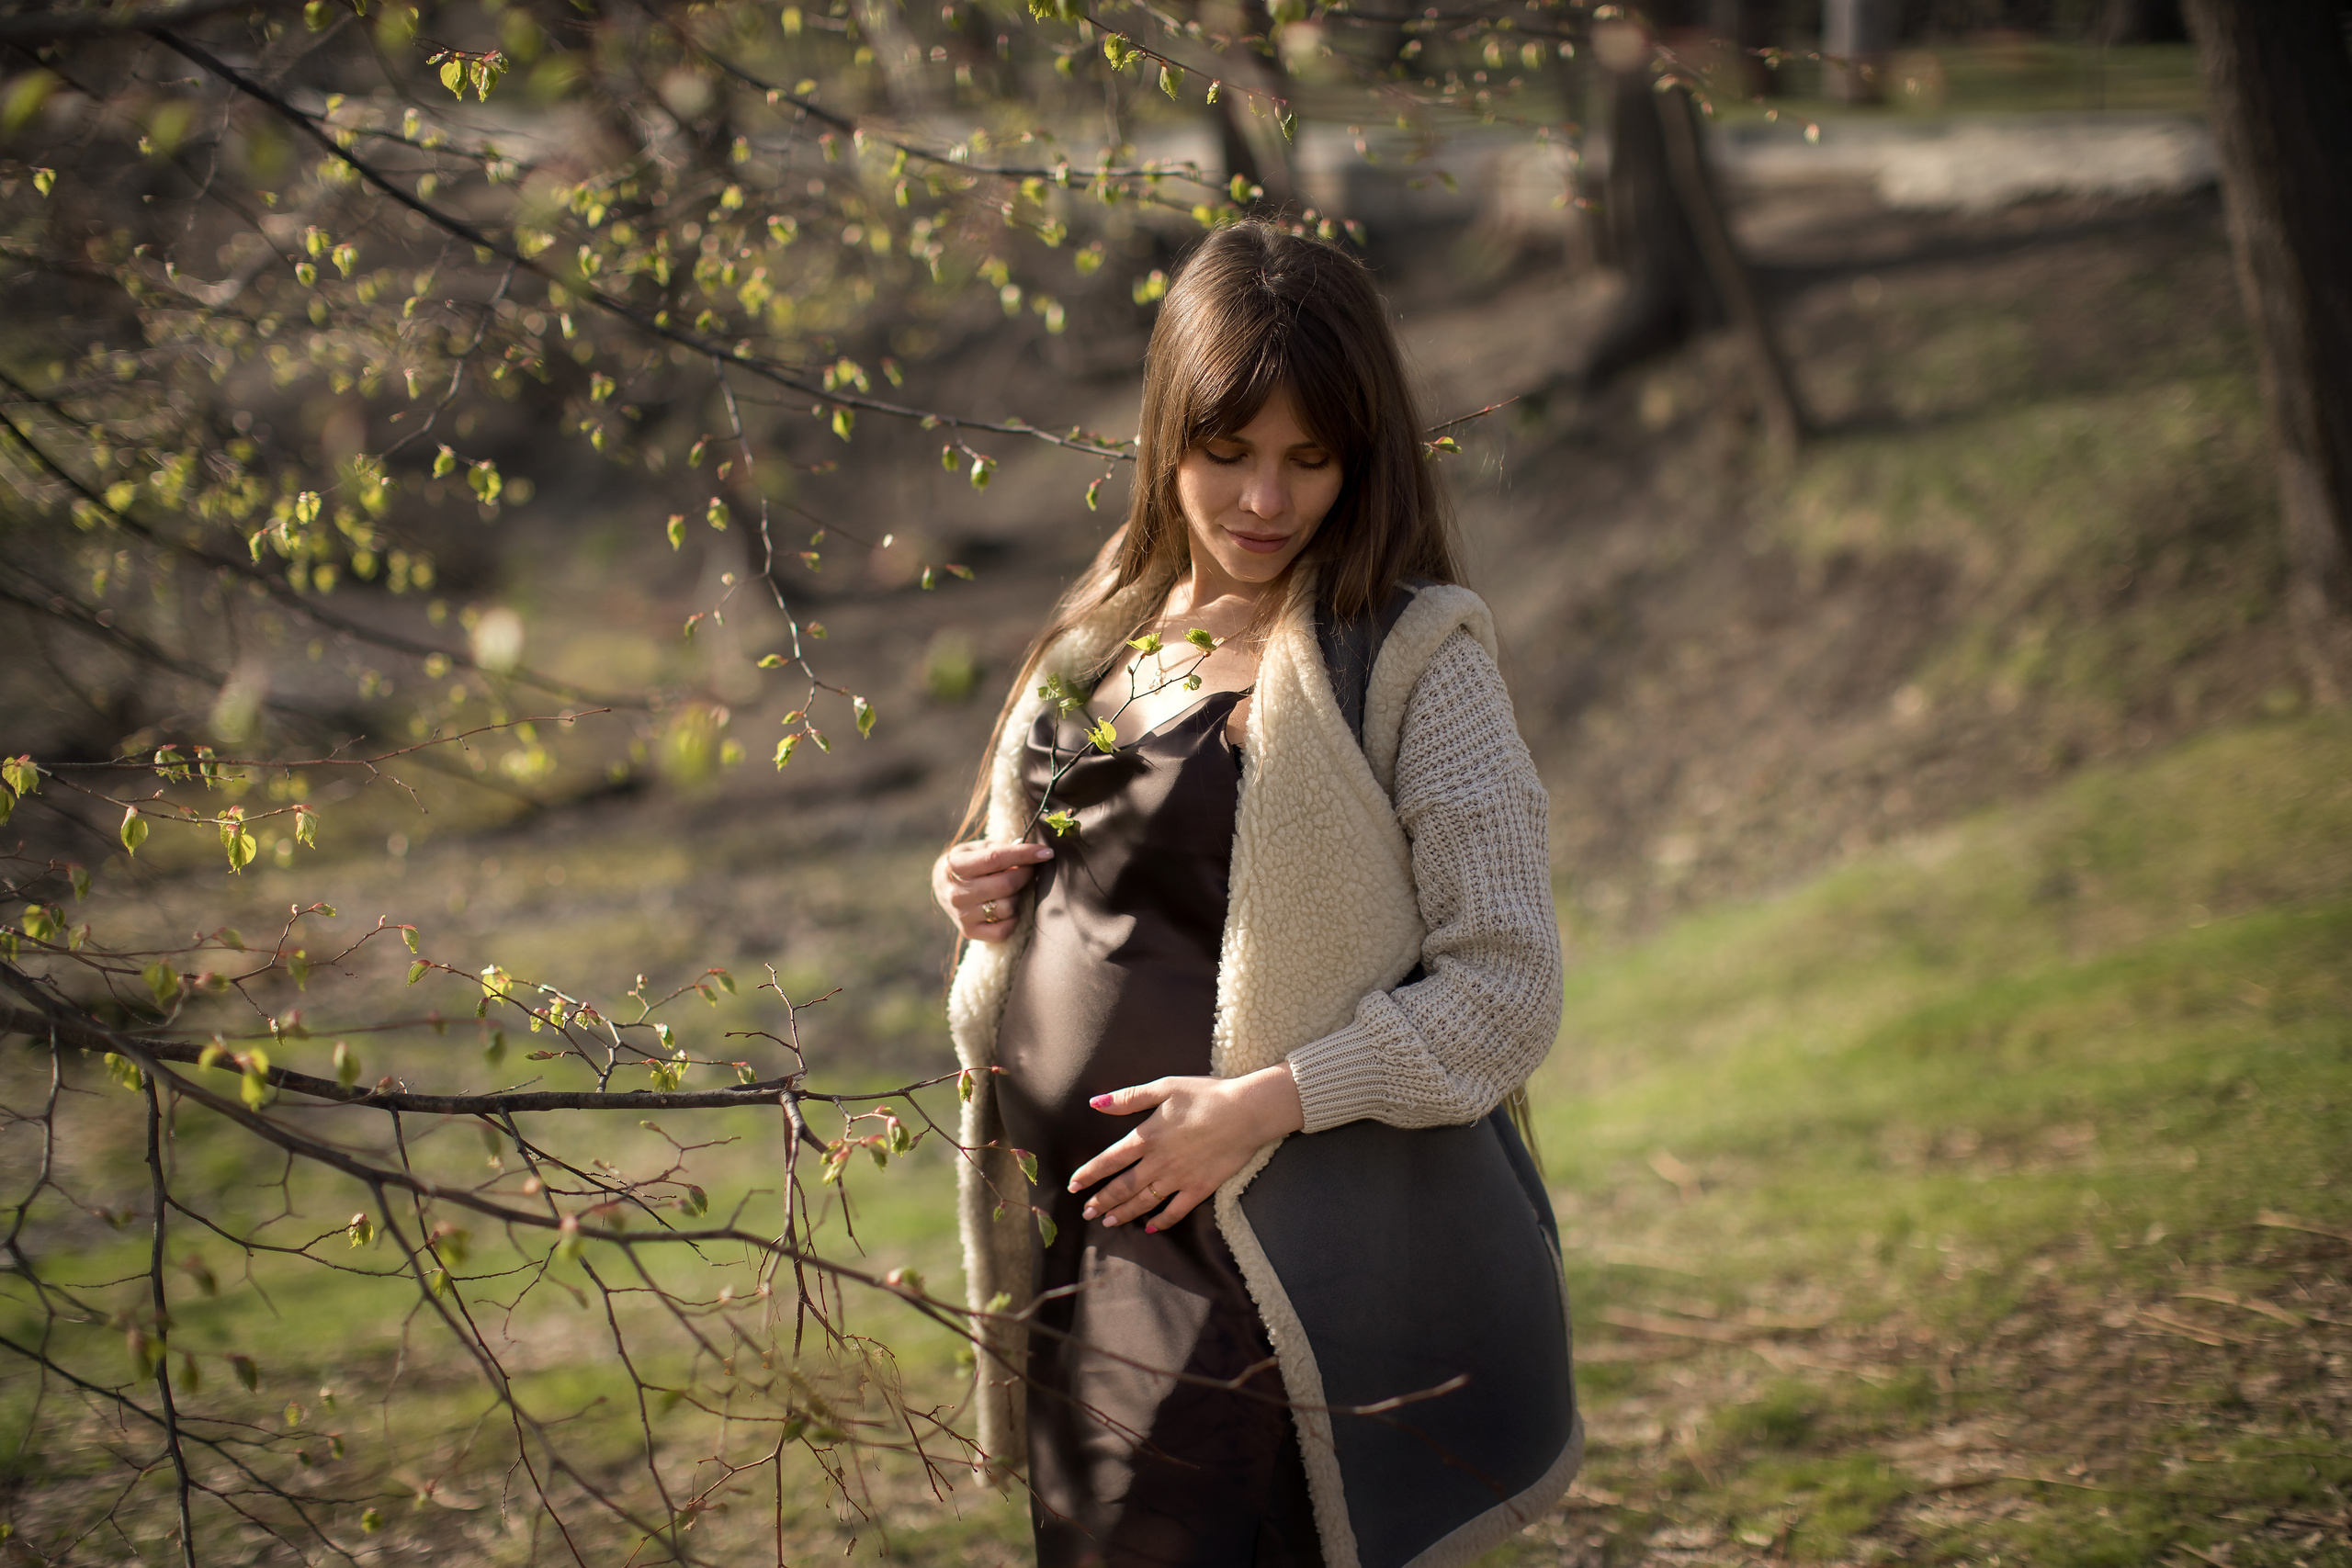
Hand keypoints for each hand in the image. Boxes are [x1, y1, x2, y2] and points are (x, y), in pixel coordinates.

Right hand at [934, 838, 1052, 942]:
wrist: (941, 887)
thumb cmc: (966, 863)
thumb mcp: (976, 848)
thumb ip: (1000, 848)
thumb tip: (1027, 845)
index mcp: (955, 866)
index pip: (996, 859)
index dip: (1024, 854)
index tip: (1046, 852)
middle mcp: (956, 893)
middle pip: (1006, 885)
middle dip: (1025, 875)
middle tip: (1027, 870)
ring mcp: (962, 915)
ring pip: (1007, 907)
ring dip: (1017, 897)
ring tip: (1011, 890)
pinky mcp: (969, 932)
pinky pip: (1003, 930)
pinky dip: (1012, 919)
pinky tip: (1008, 908)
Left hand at [1068, 1066, 1305, 1232]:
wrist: (1246, 1112)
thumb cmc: (1205, 1095)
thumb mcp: (1164, 1088)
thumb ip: (1128, 1098)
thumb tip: (1095, 1103)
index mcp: (1147, 1137)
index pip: (1109, 1160)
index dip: (1089, 1174)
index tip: (1073, 1185)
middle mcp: (1158, 1162)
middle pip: (1123, 1187)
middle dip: (1102, 1201)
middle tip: (1086, 1213)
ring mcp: (1179, 1178)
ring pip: (1144, 1202)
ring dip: (1123, 1213)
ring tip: (1107, 1221)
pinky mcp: (1199, 1188)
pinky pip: (1175, 1211)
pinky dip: (1161, 1221)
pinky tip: (1150, 1228)